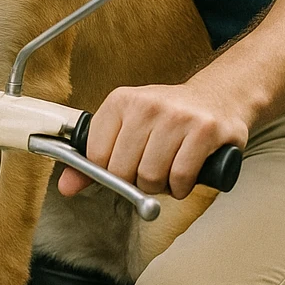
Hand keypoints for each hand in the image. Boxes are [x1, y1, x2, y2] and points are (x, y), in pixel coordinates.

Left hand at [58, 79, 247, 200]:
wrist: (219, 97)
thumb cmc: (169, 117)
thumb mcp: (127, 127)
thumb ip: (95, 158)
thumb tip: (66, 187)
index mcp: (121, 101)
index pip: (96, 156)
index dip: (109, 172)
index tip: (123, 167)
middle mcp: (147, 105)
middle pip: (123, 171)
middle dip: (136, 182)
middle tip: (149, 171)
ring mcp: (178, 117)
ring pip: (151, 177)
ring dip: (161, 187)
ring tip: (168, 171)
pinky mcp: (205, 131)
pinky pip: (180, 177)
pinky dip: (181, 188)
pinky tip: (185, 177)